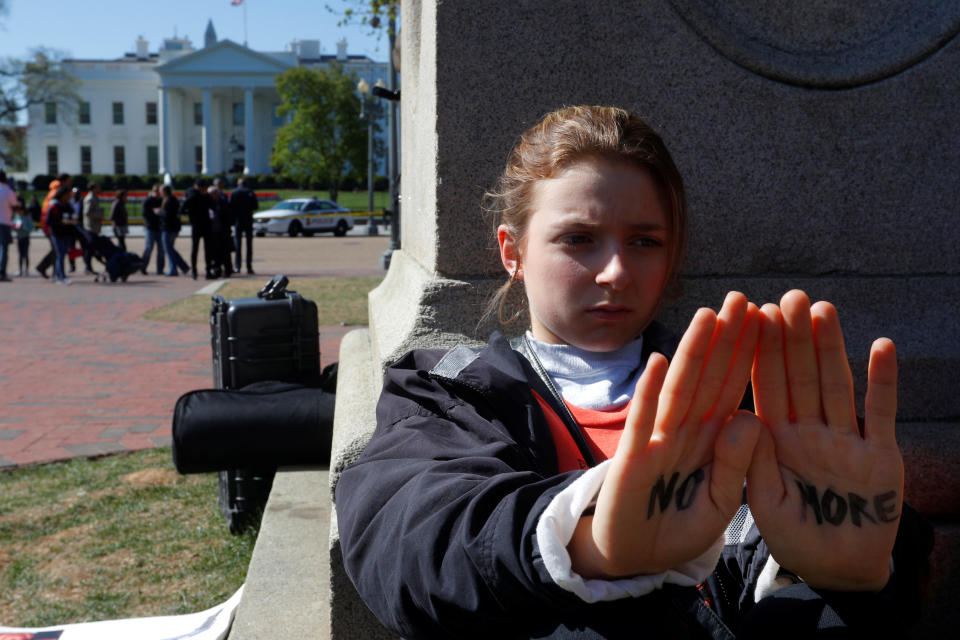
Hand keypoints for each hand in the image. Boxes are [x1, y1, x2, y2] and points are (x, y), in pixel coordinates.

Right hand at [569, 292, 761, 577]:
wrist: (636, 559)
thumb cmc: (679, 527)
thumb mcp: (719, 501)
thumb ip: (736, 463)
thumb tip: (752, 418)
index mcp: (711, 440)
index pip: (733, 389)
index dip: (749, 356)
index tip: (768, 320)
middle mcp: (686, 432)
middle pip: (709, 379)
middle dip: (724, 340)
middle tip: (741, 298)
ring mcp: (658, 442)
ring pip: (679, 390)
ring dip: (693, 354)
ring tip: (707, 317)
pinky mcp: (632, 460)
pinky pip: (644, 423)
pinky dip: (650, 394)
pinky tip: (661, 363)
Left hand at [747, 290, 902, 590]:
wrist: (838, 571)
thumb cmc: (795, 536)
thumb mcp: (764, 502)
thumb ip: (752, 463)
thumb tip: (744, 417)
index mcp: (776, 440)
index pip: (765, 387)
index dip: (758, 352)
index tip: (750, 316)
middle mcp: (810, 432)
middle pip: (800, 376)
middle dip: (793, 337)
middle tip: (788, 296)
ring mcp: (846, 440)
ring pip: (836, 385)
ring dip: (831, 347)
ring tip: (823, 310)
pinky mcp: (880, 456)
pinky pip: (881, 414)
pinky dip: (883, 382)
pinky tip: (882, 346)